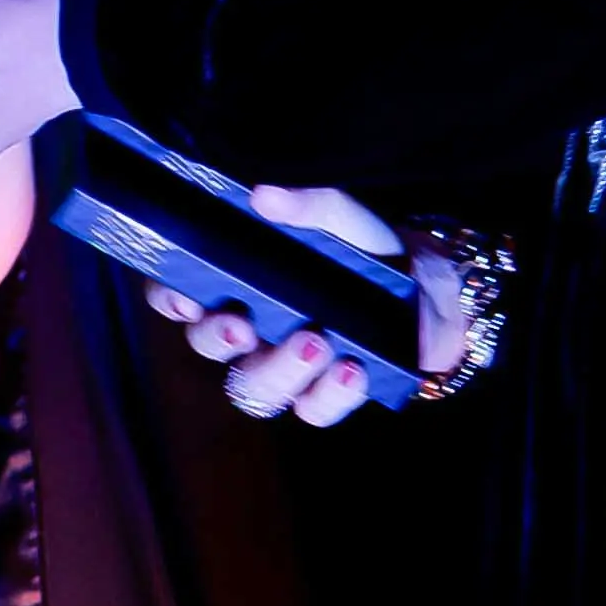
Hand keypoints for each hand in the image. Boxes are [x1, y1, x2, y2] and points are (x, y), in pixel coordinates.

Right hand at [148, 186, 474, 428]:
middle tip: (242, 327)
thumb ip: (308, 207)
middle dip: (217, 339)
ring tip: (315, 343)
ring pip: (253, 389)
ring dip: (277, 371)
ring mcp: (285, 366)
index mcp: (241, 281)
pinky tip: (352, 368)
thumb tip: (263, 196)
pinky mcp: (325, 394)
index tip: (185, 296)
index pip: (182, 293)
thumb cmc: (371, 249)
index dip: (169, 299)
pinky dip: (331, 393)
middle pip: (208, 345)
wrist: (435, 290)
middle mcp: (252, 328)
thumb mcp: (345, 218)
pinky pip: (313, 410)